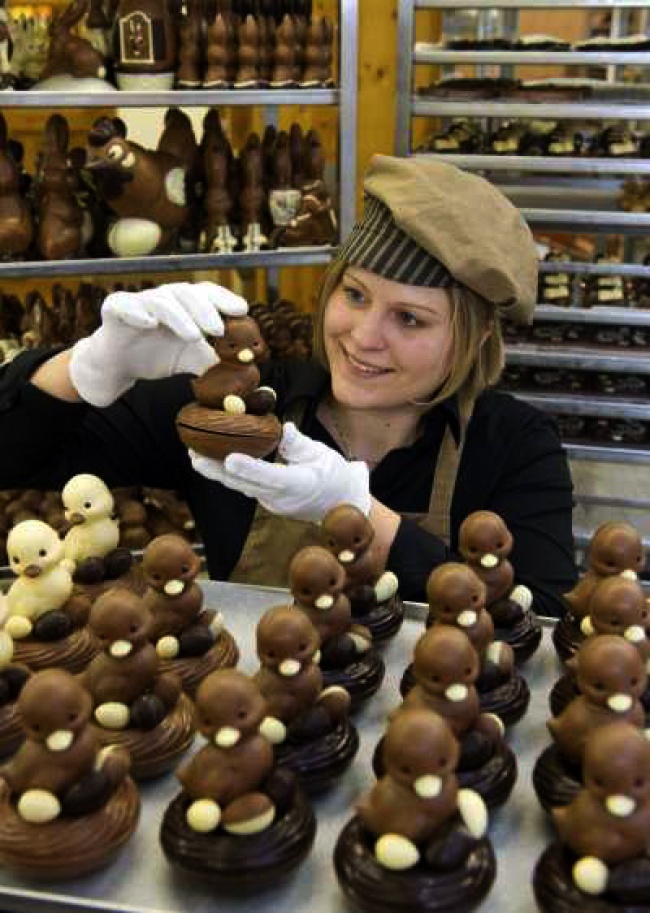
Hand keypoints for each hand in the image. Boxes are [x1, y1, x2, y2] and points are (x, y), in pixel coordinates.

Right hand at [69, 282, 246, 406]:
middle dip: (205, 309)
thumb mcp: (191, 360)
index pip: (207, 293)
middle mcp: (164, 298)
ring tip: (194, 336)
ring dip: (179, 316)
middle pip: (186, 293)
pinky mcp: (114, 309)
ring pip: (160, 301)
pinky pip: (123, 305)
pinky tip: (149, 323)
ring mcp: (139, 302)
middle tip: (219, 329)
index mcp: (185, 306)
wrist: (119, 365)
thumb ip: (215, 363)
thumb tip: (245, 374)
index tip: (243, 310)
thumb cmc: (157, 355)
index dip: (224, 298)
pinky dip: (137, 312)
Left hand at [189, 422, 370, 522]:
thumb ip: (298, 444)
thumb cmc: (333, 475)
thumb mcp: (322, 455)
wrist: (340, 503)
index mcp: (299, 484)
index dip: (249, 468)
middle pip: (245, 485)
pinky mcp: (266, 501)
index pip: (271, 476)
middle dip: (217, 470)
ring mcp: (271, 503)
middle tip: (194, 455)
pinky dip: (230, 475)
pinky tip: (213, 462)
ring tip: (195, 457)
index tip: (229, 459)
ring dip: (217, 473)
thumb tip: (282, 428)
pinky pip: (245, 487)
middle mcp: (281, 498)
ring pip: (241, 487)